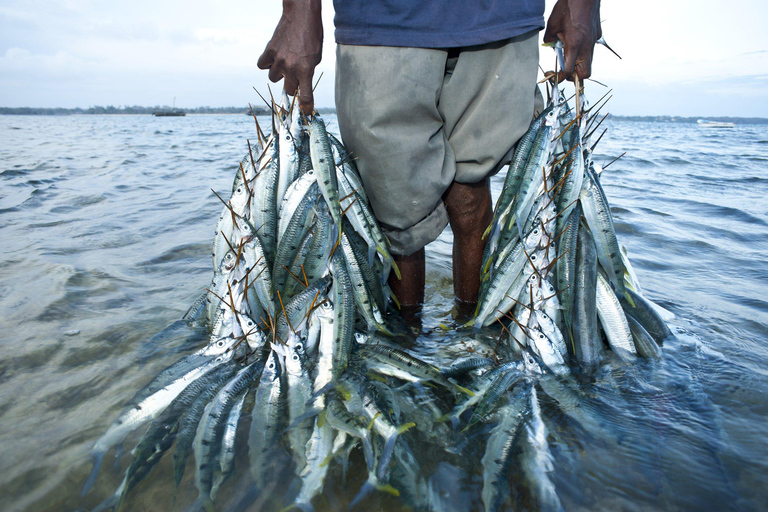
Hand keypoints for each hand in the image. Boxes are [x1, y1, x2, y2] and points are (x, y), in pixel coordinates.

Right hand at [257, 0, 322, 114]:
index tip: (306, 113)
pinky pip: (262, 65)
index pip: (305, 96)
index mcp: (306, 70)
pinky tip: (273, 58)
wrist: (301, 15)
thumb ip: (308, 70)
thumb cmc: (312, 35)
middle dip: (293, 86)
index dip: (306, 107)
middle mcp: (291, 68)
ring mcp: (278, 60)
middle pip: (288, 90)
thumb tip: (302, 82)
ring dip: (279, 74)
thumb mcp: (317, 56)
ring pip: (274, 78)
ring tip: (285, 64)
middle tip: (295, 77)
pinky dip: (266, 64)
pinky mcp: (269, 51)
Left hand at [543, 0, 601, 81]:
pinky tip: (575, 39)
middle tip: (564, 70)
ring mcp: (594, 40)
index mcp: (575, 43)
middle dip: (574, 76)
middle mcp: (587, 45)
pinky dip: (582, 50)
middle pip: (585, 74)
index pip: (569, 71)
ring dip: (578, 63)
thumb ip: (550, 38)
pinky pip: (590, 49)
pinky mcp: (597, 34)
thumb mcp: (553, 23)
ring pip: (589, 62)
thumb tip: (551, 45)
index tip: (553, 75)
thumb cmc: (569, 5)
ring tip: (568, 52)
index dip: (559, 77)